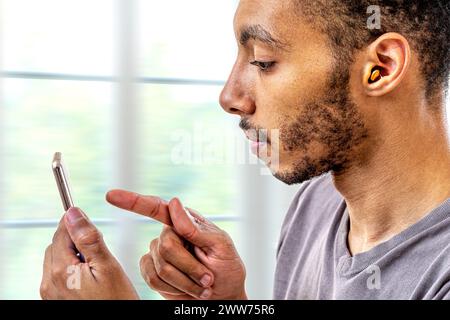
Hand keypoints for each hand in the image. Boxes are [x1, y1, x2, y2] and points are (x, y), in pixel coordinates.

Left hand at [40, 207, 138, 299]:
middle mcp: (49, 282)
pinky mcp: (54, 299)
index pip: (61, 231)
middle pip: (56, 244)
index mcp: (62, 271)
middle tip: (97, 252)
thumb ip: (88, 238)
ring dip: (72, 254)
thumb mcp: (108, 266)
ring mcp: (50, 293)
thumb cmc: (116, 301)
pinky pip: (57, 274)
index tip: (91, 226)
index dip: (77, 224)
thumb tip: (74, 214)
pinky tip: (88, 278)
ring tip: (94, 267)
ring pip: (56, 258)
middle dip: (75, 241)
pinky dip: (70, 269)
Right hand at [106, 190, 246, 299]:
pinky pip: (151, 278)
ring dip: (185, 281)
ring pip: (159, 266)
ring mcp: (159, 253)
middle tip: (207, 277)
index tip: (111, 195)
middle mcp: (169, 234)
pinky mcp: (153, 271)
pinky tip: (187, 288)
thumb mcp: (221, 246)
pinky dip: (173, 288)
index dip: (133, 201)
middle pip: (165, 246)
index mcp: (186, 221)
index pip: (157, 208)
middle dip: (189, 267)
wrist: (223, 296)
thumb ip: (195, 228)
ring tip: (202, 284)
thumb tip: (174, 203)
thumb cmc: (227, 268)